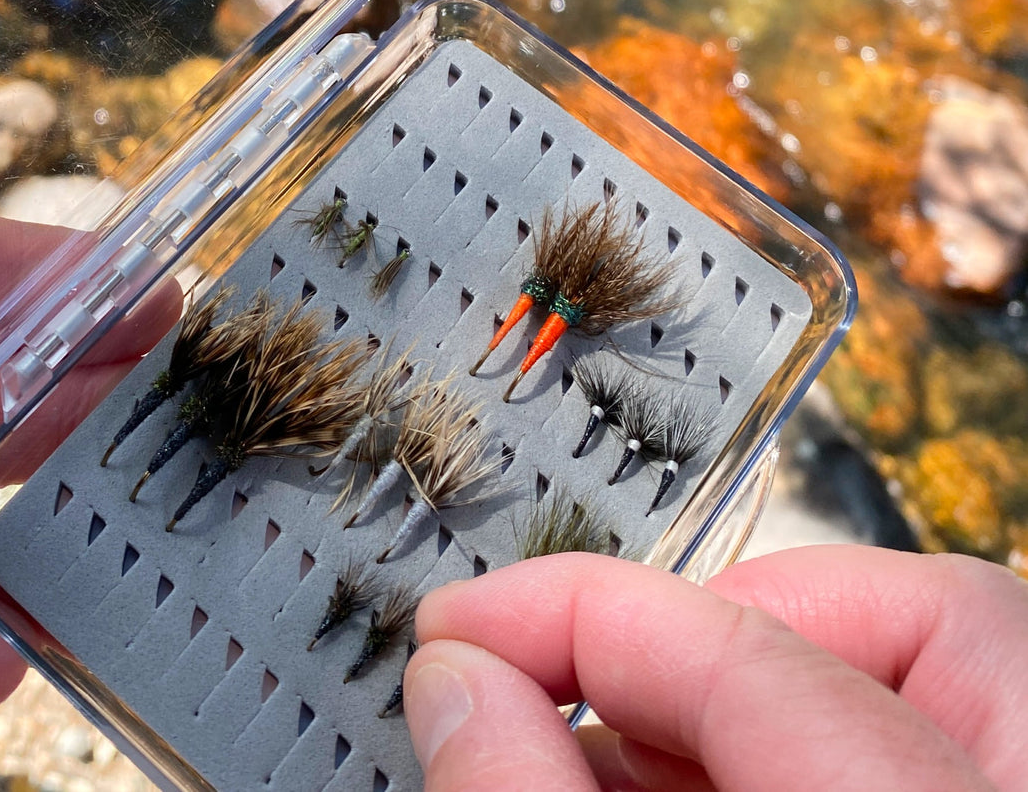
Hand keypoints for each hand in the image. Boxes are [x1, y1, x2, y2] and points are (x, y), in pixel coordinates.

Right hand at [403, 545, 1027, 790]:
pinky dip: (788, 753)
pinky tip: (681, 790)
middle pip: (928, 621)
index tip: (458, 633)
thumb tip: (455, 686)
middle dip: (719, 635)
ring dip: (742, 697)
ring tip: (604, 759)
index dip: (581, 616)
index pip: (763, 658)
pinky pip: (932, 750)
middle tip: (570, 687)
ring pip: (935, 679)